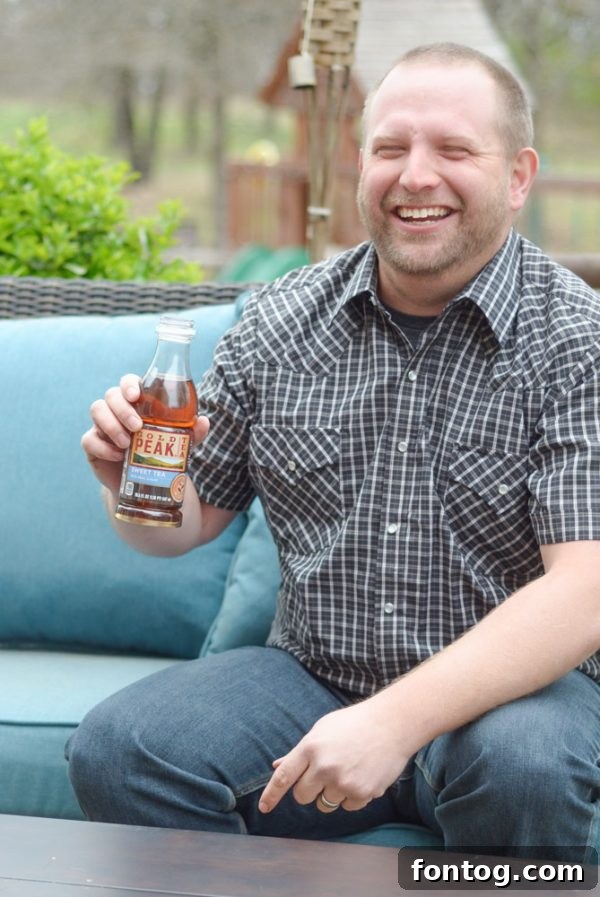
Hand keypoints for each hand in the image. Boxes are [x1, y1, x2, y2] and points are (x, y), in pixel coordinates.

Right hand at [81, 374, 208, 493]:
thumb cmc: (161, 452)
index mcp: (137, 402)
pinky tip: (119, 456)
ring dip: (111, 425)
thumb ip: (191, 432)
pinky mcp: (93, 445)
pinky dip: (104, 447)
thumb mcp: (179, 443)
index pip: (127, 382)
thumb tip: (203, 421)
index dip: (129, 384)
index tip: (136, 395)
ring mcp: (102, 425)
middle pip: (111, 395)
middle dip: (123, 409)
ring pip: (97, 411)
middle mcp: (116, 409)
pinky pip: (89, 439)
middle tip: (138, 427)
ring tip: (128, 444)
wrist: (144, 481)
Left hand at [257, 698, 409, 814]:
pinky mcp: (361, 793)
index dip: (271, 795)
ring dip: (332, 793)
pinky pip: (347, 807)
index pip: (284, 777)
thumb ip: (299, 752)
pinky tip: (362, 775)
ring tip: (349, 769)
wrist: (392, 724)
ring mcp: (343, 782)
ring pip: (324, 804)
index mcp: (310, 747)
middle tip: (325, 772)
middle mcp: (324, 766)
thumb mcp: (322, 730)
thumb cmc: (354, 724)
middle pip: (302, 796)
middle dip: (309, 789)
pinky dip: (352, 796)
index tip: (264, 808)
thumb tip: (277, 767)